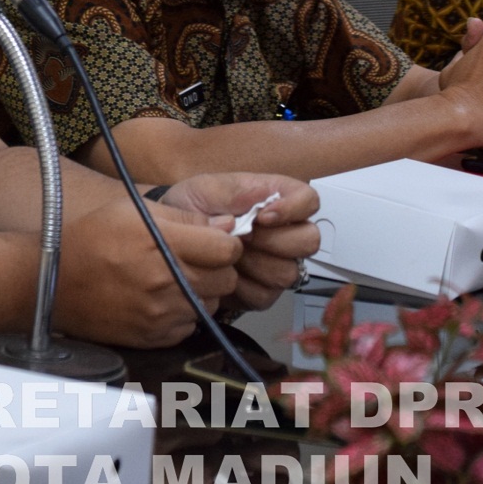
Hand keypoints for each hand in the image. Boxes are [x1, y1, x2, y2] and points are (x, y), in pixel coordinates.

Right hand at [53, 194, 240, 347]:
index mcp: (162, 243)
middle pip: (226, 279)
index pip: (227, 249)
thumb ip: (185, 215)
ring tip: (175, 279)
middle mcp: (165, 281)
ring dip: (203, 292)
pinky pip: (190, 326)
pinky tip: (161, 300)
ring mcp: (160, 314)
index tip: (213, 240)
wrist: (53, 280)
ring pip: (212, 304)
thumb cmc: (92, 237)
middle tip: (196, 260)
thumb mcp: (133, 209)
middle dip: (218, 267)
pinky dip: (184, 314)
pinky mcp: (153, 337)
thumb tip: (227, 223)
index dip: (226, 242)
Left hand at [162, 175, 319, 312]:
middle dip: (273, 241)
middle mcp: (286, 233)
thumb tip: (261, 214)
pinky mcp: (263, 293)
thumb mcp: (210, 188)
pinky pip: (266, 296)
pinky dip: (242, 287)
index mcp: (278, 200)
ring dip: (255, 264)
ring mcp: (278, 265)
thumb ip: (239, 195)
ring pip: (288, 272)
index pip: (310, 201)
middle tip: (242, 236)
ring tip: (229, 253)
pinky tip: (226, 273)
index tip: (262, 215)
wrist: (172, 236)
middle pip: (308, 241)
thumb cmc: (194, 207)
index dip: (293, 209)